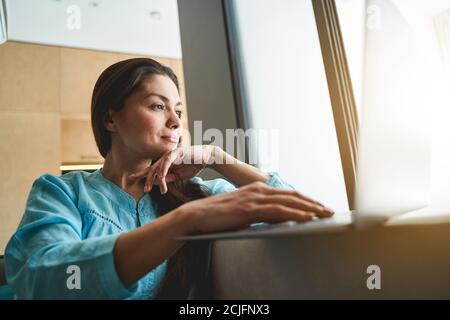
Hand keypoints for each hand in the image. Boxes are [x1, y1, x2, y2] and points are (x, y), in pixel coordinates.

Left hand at [129, 145, 216, 193]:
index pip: (152, 169)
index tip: (131, 178)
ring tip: (151, 187)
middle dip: (147, 180)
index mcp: (166, 164)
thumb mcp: (179, 176)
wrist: (206, 157)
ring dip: (155, 178)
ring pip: (158, 167)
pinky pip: (167, 161)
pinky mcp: (176, 153)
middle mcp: (165, 158)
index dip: (142, 174)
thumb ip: (169, 178)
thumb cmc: (193, 165)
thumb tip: (159, 183)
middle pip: (153, 169)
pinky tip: (161, 176)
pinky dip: (163, 169)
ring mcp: (170, 155)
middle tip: (144, 189)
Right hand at [180, 181, 334, 234]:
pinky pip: (278, 211)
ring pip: (289, 201)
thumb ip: (260, 211)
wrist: (197, 216)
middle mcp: (259, 190)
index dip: (306, 200)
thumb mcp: (243, 210)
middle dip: (314, 203)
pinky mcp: (249, 209)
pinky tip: (307, 218)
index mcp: (257, 189)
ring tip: (325, 215)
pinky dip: (295, 214)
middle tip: (330, 211)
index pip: (288, 194)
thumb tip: (277, 219)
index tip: (319, 207)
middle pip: (293, 195)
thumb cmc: (219, 215)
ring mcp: (254, 198)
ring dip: (310, 208)